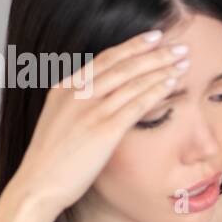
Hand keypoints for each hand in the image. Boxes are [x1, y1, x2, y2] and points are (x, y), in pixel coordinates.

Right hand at [12, 30, 192, 214]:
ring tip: (183, 60)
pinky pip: (136, 104)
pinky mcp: (104, 129)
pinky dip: (156, 90)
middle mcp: (78, 93)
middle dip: (154, 53)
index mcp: (65, 88)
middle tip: (179, 46)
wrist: (38, 184)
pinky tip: (172, 83)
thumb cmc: (51, 160)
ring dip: (161, 68)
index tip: (154, 38)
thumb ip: (78, 104)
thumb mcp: (60, 121)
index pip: (105, 59)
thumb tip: (101, 98)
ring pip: (132, 81)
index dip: (132, 46)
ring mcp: (90, 110)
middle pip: (123, 65)